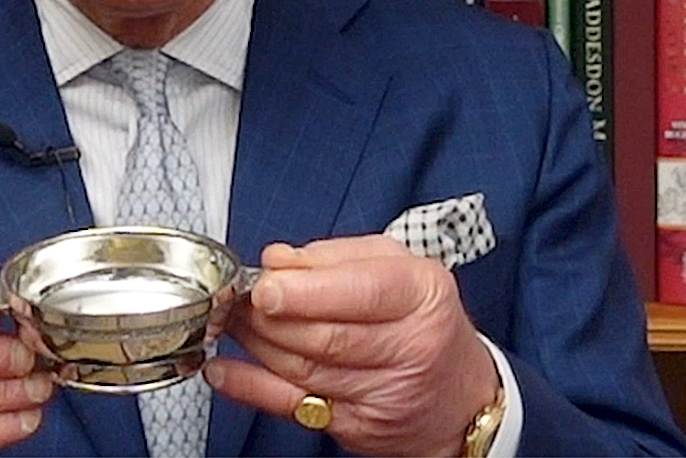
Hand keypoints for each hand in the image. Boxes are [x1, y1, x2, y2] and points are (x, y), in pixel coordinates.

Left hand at [203, 235, 499, 456]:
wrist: (460, 398)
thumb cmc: (424, 322)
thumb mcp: (399, 268)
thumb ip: (336, 257)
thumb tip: (279, 260)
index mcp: (422, 295)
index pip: (361, 293)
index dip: (306, 292)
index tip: (266, 286)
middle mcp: (410, 347)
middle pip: (326, 335)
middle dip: (271, 316)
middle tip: (239, 296)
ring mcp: (384, 393)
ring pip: (305, 369)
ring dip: (256, 342)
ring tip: (232, 318)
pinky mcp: (357, 426)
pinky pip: (294, 405)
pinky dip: (251, 387)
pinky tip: (225, 370)